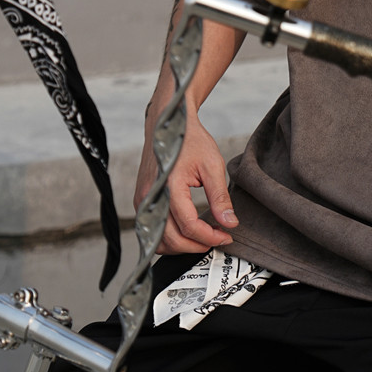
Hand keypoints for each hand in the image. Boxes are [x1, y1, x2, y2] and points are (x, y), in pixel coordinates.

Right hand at [134, 112, 238, 254]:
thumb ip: (220, 197)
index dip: (210, 236)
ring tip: (204, 237)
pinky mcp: (142, 203)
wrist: (168, 124)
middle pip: (172, 240)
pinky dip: (170, 239)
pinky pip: (153, 231)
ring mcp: (143, 202)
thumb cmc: (189, 140)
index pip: (189, 226)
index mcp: (169, 187)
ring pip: (159, 241)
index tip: (226, 235)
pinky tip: (188, 232)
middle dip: (198, 245)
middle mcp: (150, 198)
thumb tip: (229, 223)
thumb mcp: (212, 166)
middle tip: (219, 238)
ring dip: (182, 246)